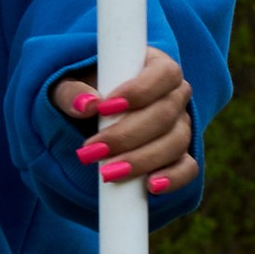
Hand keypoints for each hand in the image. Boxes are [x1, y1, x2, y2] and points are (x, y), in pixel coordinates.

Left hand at [51, 45, 196, 195]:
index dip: (140, 90)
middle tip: (92, 151)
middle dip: (128, 135)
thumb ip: (71, 91)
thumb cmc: (80, 92)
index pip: (164, 73)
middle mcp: (175, 95)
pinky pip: (188, 168)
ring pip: (176, 142)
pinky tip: (150, 186)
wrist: (87, 119)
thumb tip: (86, 105)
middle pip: (166, 114)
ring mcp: (181, 127)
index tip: (105, 107)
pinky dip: (173, 178)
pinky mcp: (180, 155)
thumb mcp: (67, 85)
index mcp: (155, 66)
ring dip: (142, 159)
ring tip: (106, 173)